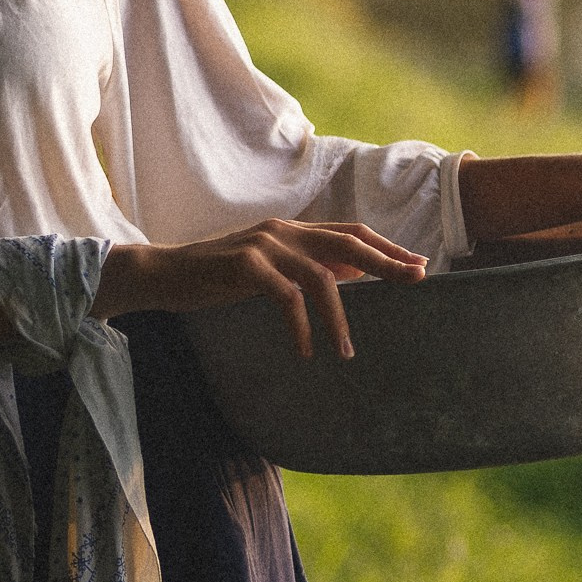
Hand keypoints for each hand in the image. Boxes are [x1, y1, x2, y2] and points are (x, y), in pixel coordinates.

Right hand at [93, 220, 428, 358]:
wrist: (164, 273)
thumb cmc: (217, 276)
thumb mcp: (270, 269)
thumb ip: (307, 266)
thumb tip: (356, 274)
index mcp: (293, 230)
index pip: (352, 232)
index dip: (387, 247)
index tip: (418, 265)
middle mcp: (284, 230)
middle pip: (349, 243)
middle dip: (387, 263)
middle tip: (417, 281)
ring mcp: (265, 244)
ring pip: (322, 276)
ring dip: (339, 318)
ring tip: (346, 351)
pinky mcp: (245, 264)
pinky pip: (287, 296)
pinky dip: (301, 325)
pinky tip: (305, 350)